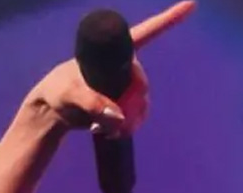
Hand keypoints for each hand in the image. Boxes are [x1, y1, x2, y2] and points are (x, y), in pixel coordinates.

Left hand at [27, 1, 195, 137]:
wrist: (50, 112)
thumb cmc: (56, 93)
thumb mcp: (70, 96)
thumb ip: (93, 104)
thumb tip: (120, 117)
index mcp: (113, 50)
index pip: (146, 33)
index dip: (169, 19)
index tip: (192, 4)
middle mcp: (122, 65)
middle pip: (141, 83)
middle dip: (133, 103)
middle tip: (112, 123)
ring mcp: (122, 84)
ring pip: (141, 101)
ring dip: (131, 118)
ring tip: (105, 130)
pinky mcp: (120, 100)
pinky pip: (135, 113)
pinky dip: (128, 125)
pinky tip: (111, 132)